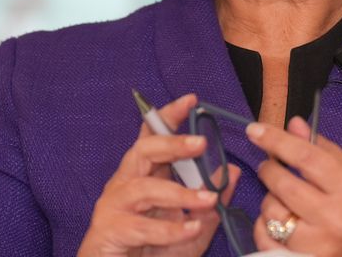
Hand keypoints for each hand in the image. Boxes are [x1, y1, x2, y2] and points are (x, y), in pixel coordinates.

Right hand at [77, 93, 240, 256]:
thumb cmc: (153, 252)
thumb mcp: (192, 227)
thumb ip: (210, 202)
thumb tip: (233, 172)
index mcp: (143, 176)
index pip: (152, 137)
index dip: (168, 116)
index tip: (191, 100)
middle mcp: (124, 185)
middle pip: (143, 151)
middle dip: (171, 143)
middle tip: (201, 142)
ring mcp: (113, 207)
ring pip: (143, 188)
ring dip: (179, 192)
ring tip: (207, 199)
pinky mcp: (109, 231)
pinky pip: (142, 226)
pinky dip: (169, 229)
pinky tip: (192, 228)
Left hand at [247, 117, 341, 256]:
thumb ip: (323, 149)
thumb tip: (293, 124)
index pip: (306, 158)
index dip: (277, 140)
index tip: (256, 130)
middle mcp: (335, 219)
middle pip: (284, 185)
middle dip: (268, 169)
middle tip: (269, 164)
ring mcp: (319, 246)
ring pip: (272, 212)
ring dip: (269, 199)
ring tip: (282, 198)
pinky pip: (266, 240)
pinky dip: (264, 226)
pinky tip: (277, 220)